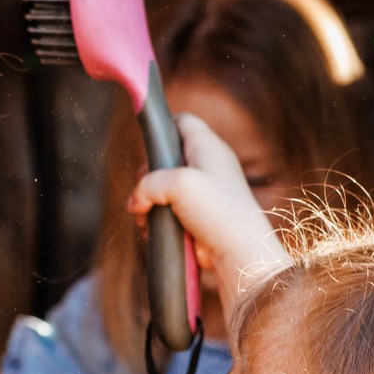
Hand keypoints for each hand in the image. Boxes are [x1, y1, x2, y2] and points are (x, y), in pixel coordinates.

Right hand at [127, 116, 288, 309]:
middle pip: (166, 158)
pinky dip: (158, 218)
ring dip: (150, 202)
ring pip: (163, 187)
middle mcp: (207, 165)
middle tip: (144, 190)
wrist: (237, 251)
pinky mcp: (197, 215)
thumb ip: (148, 183)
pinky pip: (169, 210)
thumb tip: (136, 201)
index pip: (182, 121)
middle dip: (148, 175)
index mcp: (208, 147)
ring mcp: (202, 191)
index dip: (163, 128)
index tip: (147, 145)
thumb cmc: (217, 211)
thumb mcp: (178, 183)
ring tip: (147, 216)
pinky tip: (155, 229)